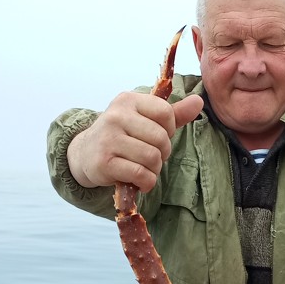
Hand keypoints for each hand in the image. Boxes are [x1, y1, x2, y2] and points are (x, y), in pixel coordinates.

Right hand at [68, 92, 203, 191]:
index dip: (169, 130)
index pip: (165, 113)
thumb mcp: (145, 119)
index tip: (158, 137)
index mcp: (128, 100)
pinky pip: (140, 174)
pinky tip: (141, 182)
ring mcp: (108, 139)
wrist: (85, 154)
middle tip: (150, 157)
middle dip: (162, 153)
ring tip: (144, 169)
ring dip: (154, 170)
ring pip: (152, 158)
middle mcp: (116, 116)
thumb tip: (199, 101)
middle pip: (161, 138)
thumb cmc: (122, 135)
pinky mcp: (104, 162)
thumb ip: (173, 113)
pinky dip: (147, 183)